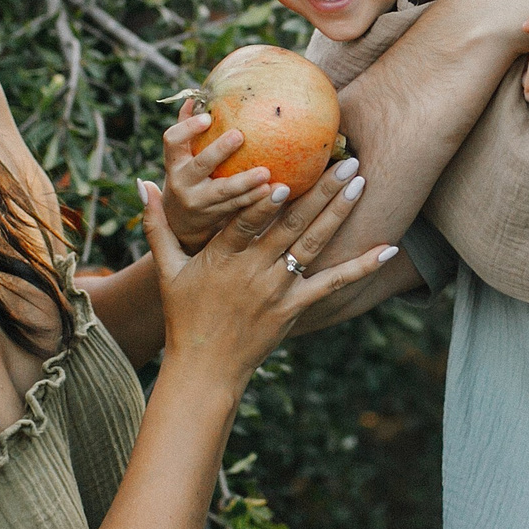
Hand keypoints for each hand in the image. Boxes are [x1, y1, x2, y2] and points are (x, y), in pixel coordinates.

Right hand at [139, 161, 395, 391]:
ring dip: (340, 213)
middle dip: (321, 192)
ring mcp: (278, 290)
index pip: (245, 225)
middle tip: (346, 161)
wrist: (205, 367)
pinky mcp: (296, 308)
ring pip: (313, 246)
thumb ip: (157, 226)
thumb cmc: (184, 315)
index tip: (281, 179)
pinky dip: (360, 266)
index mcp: (222, 258)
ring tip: (361, 181)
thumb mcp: (166, 270)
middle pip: (291, 227)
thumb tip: (142, 185)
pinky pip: (332, 284)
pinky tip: (387, 248)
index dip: (262, 204)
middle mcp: (254, 272)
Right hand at [159, 101, 275, 252]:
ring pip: (223, 191)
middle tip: (240, 136)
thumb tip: (194, 96)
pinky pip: (237, 207)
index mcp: (174, 161)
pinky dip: (255, 199)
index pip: (172, 140)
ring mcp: (198, 202)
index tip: (207, 117)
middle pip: (200, 165)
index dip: (188, 128)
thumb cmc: (187, 177)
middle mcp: (182, 182)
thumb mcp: (181, 158)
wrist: (178, 223)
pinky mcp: (214, 216)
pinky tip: (273, 190)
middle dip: (219, 151)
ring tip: (266, 173)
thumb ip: (187, 131)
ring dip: (245, 182)